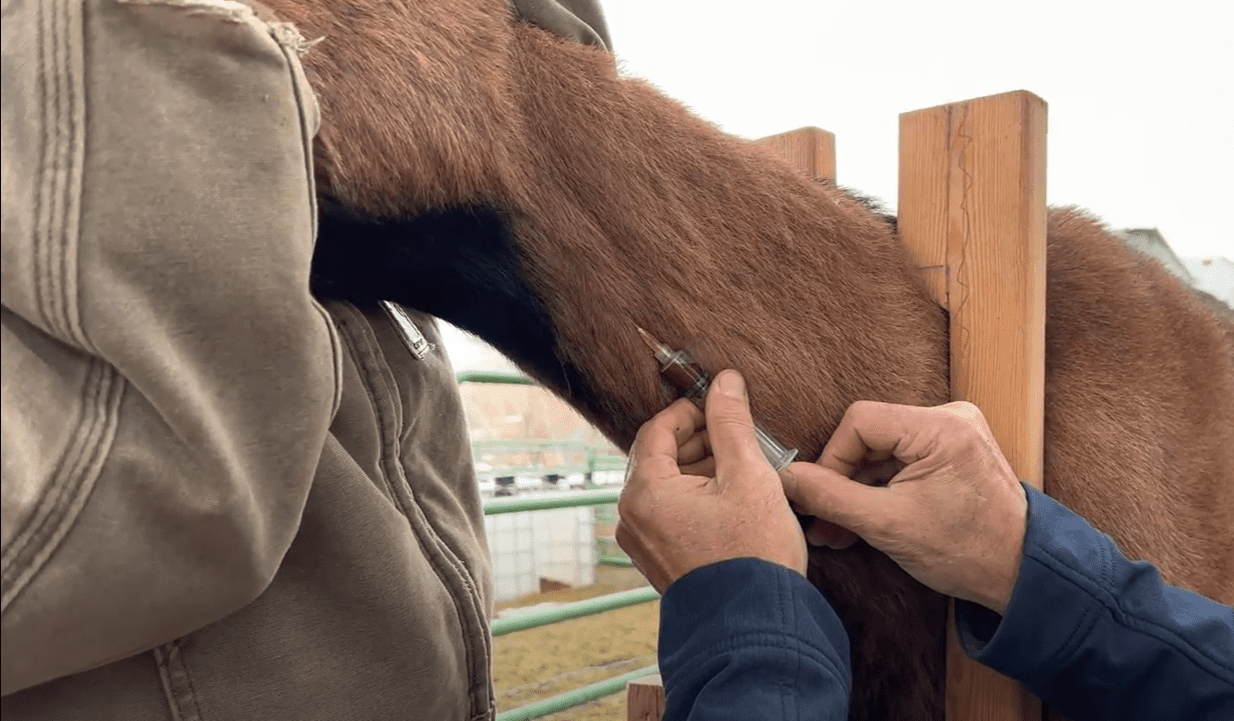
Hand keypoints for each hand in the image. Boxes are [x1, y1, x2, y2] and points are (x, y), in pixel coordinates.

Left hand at [617, 370, 806, 592]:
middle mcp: (631, 517)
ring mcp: (642, 543)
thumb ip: (732, 423)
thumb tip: (725, 381)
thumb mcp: (749, 475)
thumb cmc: (753, 554)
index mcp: (644, 491)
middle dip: (699, 443)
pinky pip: (670, 515)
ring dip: (700, 471)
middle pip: (659, 458)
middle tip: (739, 440)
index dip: (691, 412)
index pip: (657, 429)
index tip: (722, 409)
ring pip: (666, 487)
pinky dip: (696, 500)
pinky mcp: (658, 562)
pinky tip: (732, 503)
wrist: (755, 629)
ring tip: (743, 472)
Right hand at [781, 401, 1027, 613]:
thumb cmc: (968, 552)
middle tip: (822, 521)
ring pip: (881, 451)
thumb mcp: (886, 525)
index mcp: (941, 427)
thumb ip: (829, 497)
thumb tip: (786, 479)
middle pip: (869, 436)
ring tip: (837, 530)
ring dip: (857, 490)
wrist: (1021, 576)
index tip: (820, 497)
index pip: (859, 422)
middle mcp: (950, 419)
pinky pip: (900, 461)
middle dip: (841, 481)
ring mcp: (954, 435)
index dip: (831, 459)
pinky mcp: (953, 453)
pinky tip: (860, 520)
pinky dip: (878, 490)